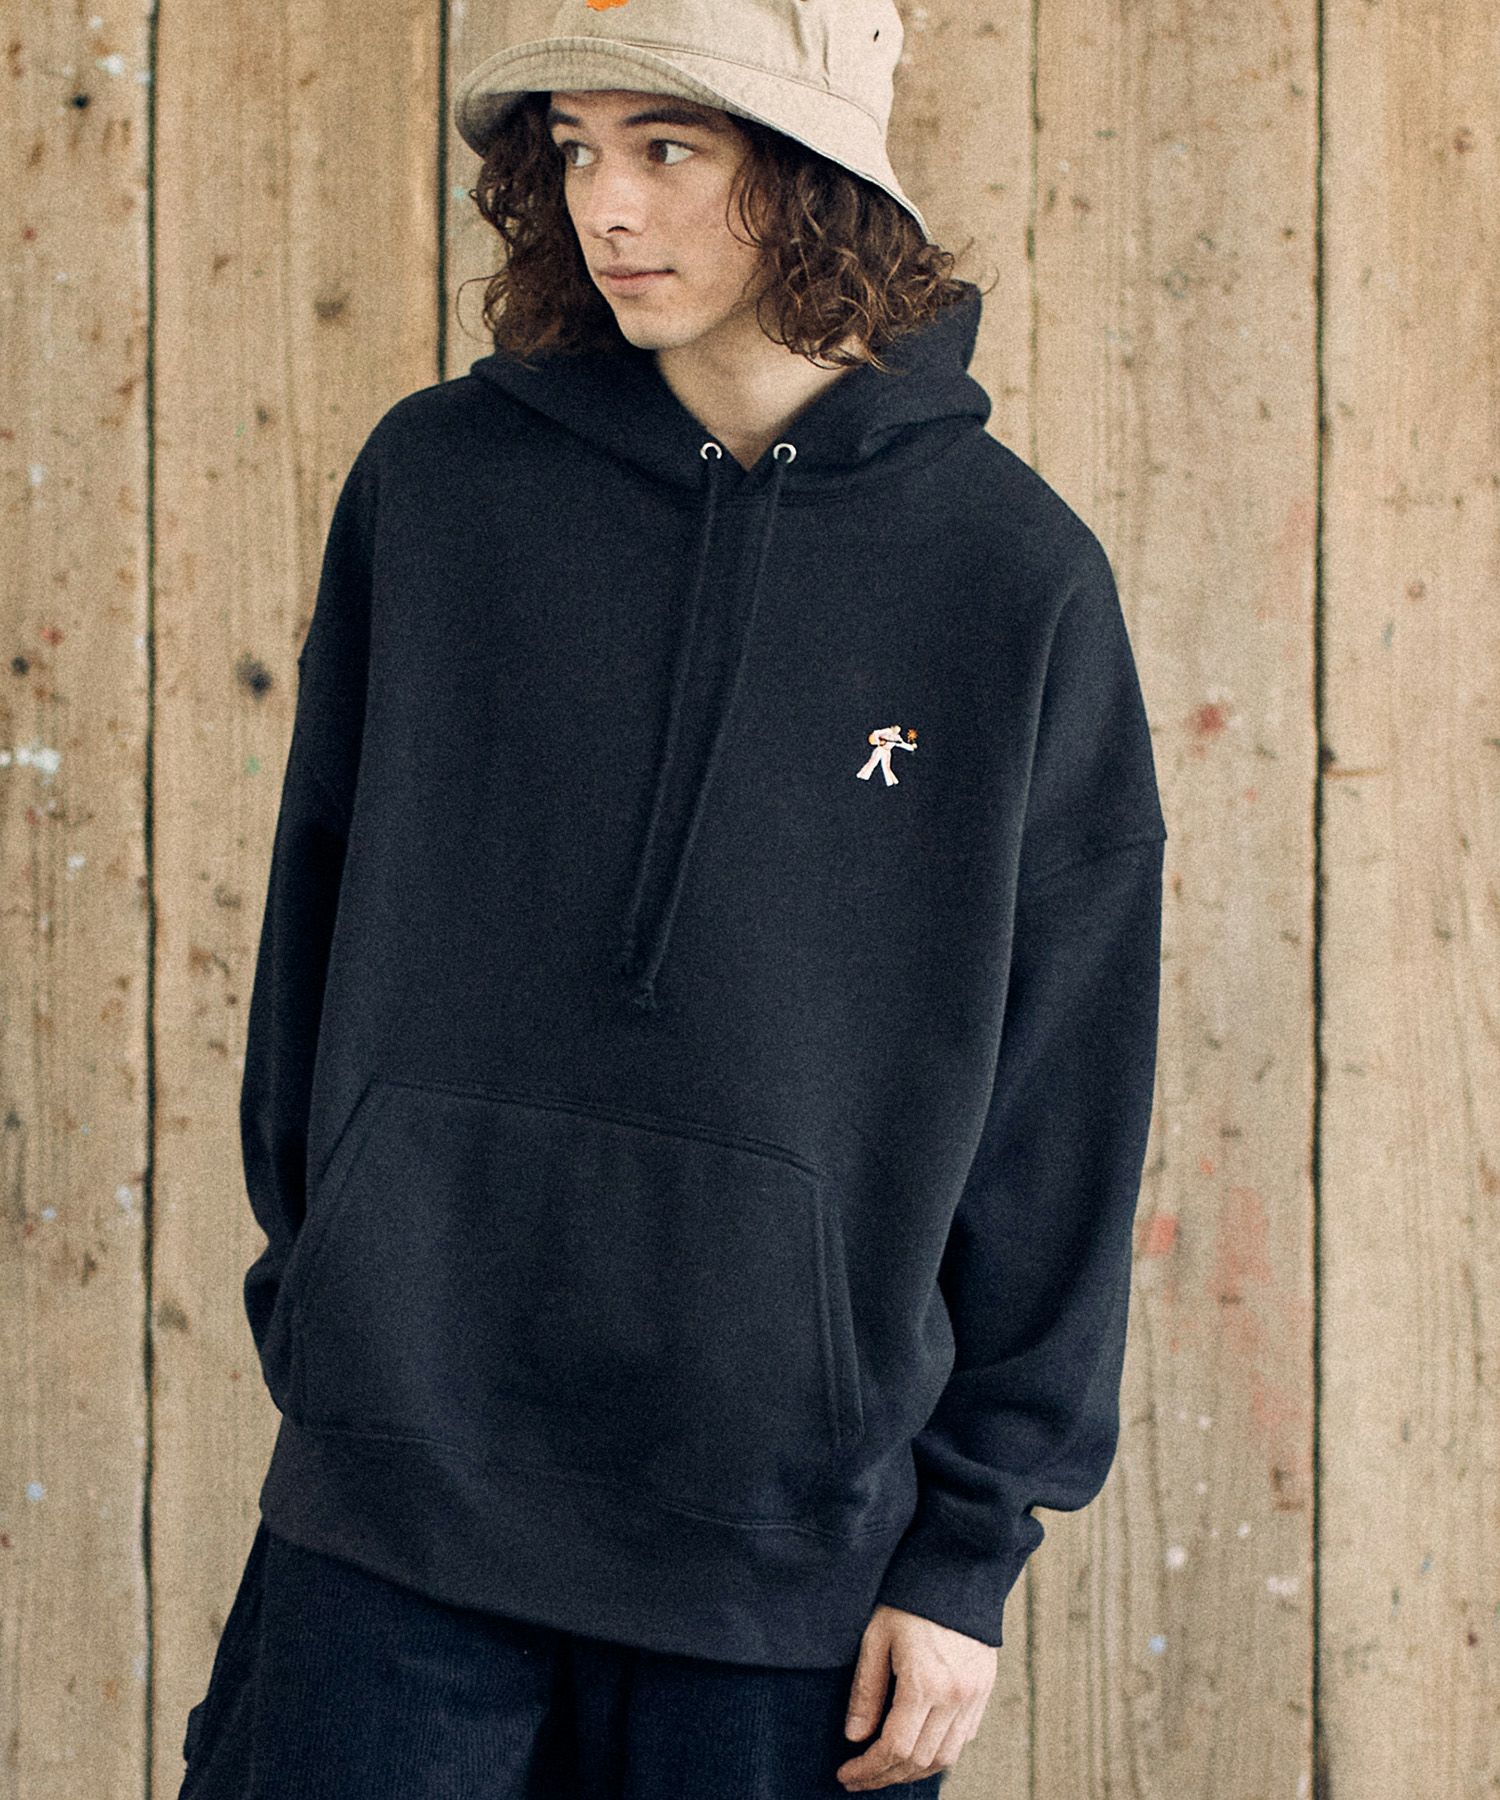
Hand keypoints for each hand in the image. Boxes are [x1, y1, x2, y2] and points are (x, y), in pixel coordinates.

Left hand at [836, 1604, 995, 1790]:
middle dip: (886, 1776)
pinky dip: (939, 1753)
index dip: (868, 1768)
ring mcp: (974, 1695)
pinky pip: (964, 1738)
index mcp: (925, 1682)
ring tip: (885, 1770)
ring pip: (946, 1756)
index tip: (845, 1774)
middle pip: (920, 1760)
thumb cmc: (909, 1598)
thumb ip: (866, 1690)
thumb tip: (855, 1737)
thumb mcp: (876, 1636)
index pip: (895, 1747)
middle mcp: (955, 1696)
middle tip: (859, 1778)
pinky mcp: (985, 1689)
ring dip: (914, 1770)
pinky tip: (918, 1749)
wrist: (957, 1569)